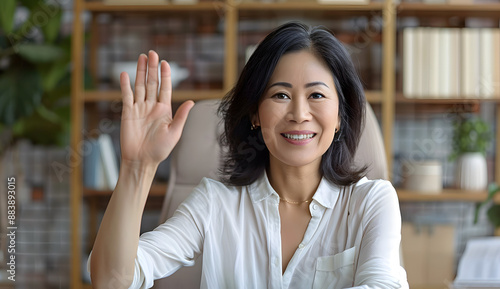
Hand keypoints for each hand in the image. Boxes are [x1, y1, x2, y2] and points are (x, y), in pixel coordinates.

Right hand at [119, 50, 193, 166]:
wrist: (141, 161)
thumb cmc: (160, 150)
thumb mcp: (174, 132)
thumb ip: (181, 116)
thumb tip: (191, 102)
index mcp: (164, 110)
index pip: (165, 88)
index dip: (165, 75)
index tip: (165, 63)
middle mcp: (152, 106)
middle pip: (152, 83)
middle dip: (153, 68)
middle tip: (153, 53)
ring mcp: (139, 108)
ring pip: (140, 86)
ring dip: (141, 72)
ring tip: (142, 57)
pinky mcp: (127, 113)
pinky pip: (126, 96)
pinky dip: (125, 85)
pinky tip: (124, 74)